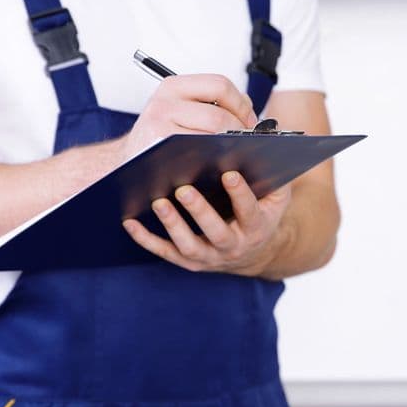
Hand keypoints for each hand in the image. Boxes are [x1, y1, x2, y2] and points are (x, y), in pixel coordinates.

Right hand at [117, 74, 256, 160]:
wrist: (129, 161)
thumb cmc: (161, 138)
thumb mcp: (178, 110)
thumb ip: (209, 103)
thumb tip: (249, 111)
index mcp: (173, 86)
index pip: (220, 85)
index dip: (242, 105)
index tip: (251, 122)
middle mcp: (163, 102)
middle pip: (219, 115)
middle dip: (240, 131)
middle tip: (249, 144)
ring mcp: (159, 126)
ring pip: (212, 134)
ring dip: (230, 146)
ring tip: (237, 153)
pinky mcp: (159, 148)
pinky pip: (199, 154)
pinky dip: (215, 159)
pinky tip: (220, 164)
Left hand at [122, 171, 291, 276]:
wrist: (252, 251)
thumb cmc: (261, 211)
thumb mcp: (276, 196)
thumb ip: (273, 175)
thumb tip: (265, 146)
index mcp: (257, 228)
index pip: (249, 211)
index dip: (240, 194)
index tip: (230, 173)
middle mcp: (233, 246)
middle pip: (217, 232)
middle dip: (200, 211)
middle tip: (184, 189)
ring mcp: (209, 256)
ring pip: (189, 245)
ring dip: (173, 224)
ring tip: (158, 202)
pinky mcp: (188, 261)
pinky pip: (165, 251)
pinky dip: (146, 239)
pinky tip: (130, 223)